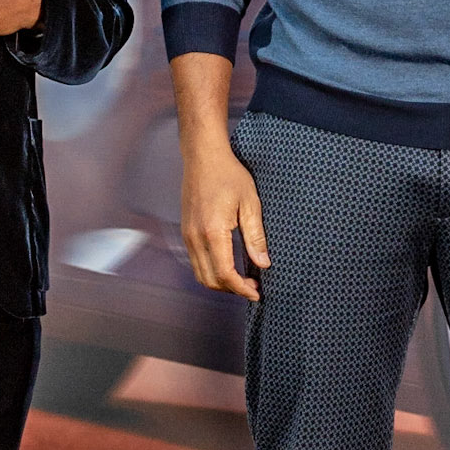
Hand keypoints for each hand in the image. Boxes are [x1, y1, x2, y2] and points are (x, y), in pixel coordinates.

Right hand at [180, 140, 269, 301]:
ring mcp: (188, 235)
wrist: (203, 157)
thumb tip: (263, 263)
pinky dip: (211, 271)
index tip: (256, 292)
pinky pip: (196, 261)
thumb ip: (255, 236)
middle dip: (231, 289)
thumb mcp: (250, 203)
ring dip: (220, 282)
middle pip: (210, 280)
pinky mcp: (186, 232)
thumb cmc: (228, 175)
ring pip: (200, 274)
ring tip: (242, 278)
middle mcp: (195, 237)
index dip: (241, 288)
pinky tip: (228, 264)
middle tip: (253, 286)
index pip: (224, 274)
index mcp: (213, 232)